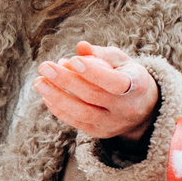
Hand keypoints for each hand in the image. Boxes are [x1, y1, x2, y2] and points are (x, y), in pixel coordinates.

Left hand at [35, 41, 156, 140]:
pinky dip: (59, 109)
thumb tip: (81, 47)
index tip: (72, 60)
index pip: (114, 82)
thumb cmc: (127, 75)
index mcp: (136, 86)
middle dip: (66, 80)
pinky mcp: (100, 133)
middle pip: (93, 96)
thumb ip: (102, 53)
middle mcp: (126, 108)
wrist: (142, 108)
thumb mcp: (121, 61)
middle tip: (44, 66)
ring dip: (56, 97)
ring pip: (82, 112)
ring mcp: (113, 123)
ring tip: (39, 82)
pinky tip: (46, 96)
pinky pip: (76, 122)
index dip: (93, 72)